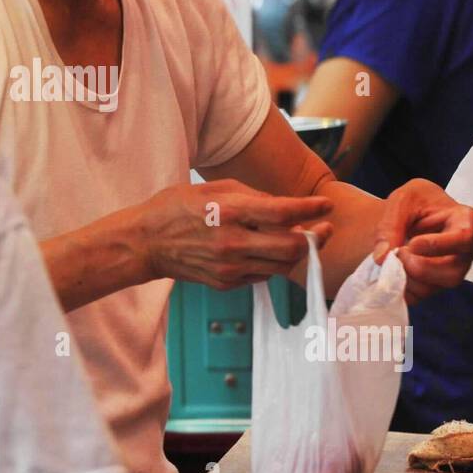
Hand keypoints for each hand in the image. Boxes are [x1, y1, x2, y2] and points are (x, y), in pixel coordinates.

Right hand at [137, 180, 332, 290]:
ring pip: (282, 266)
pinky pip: (263, 275)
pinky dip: (272, 263)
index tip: (326, 204)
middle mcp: (231, 243)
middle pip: (291, 246)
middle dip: (316, 238)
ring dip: (298, 253)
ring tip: (302, 238)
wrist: (145, 243)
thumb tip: (285, 208)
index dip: (311, 209)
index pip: (282, 212)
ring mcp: (229, 267)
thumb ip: (252, 196)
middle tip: (325, 228)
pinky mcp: (226, 283)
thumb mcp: (211, 188)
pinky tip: (268, 251)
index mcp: (228, 212)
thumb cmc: (176, 208)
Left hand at [374, 179, 472, 305]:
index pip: (463, 240)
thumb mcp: (402, 200)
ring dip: (408, 277)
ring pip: (436, 287)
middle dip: (419, 267)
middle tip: (398, 253)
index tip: (412, 243)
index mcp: (466, 222)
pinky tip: (391, 271)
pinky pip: (420, 296)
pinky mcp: (435, 284)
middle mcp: (464, 252)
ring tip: (393, 260)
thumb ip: (391, 224)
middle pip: (452, 272)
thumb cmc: (415, 202)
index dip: (437, 245)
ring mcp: (452, 271)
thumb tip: (382, 257)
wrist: (411, 215)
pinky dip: (400, 287)